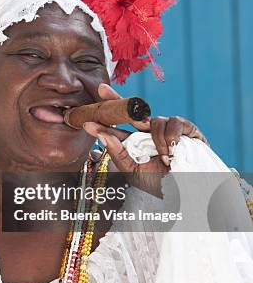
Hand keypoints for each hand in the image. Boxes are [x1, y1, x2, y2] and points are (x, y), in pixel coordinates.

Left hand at [83, 83, 208, 194]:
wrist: (187, 192)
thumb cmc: (160, 185)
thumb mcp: (134, 171)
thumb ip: (118, 153)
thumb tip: (102, 135)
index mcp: (136, 142)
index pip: (119, 125)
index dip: (108, 111)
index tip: (94, 102)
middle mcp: (150, 132)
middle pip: (133, 111)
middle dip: (118, 100)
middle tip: (102, 90)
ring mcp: (168, 128)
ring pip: (155, 120)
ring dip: (157, 139)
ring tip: (163, 157)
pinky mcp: (187, 129)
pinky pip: (175, 123)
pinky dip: (172, 137)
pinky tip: (174, 149)